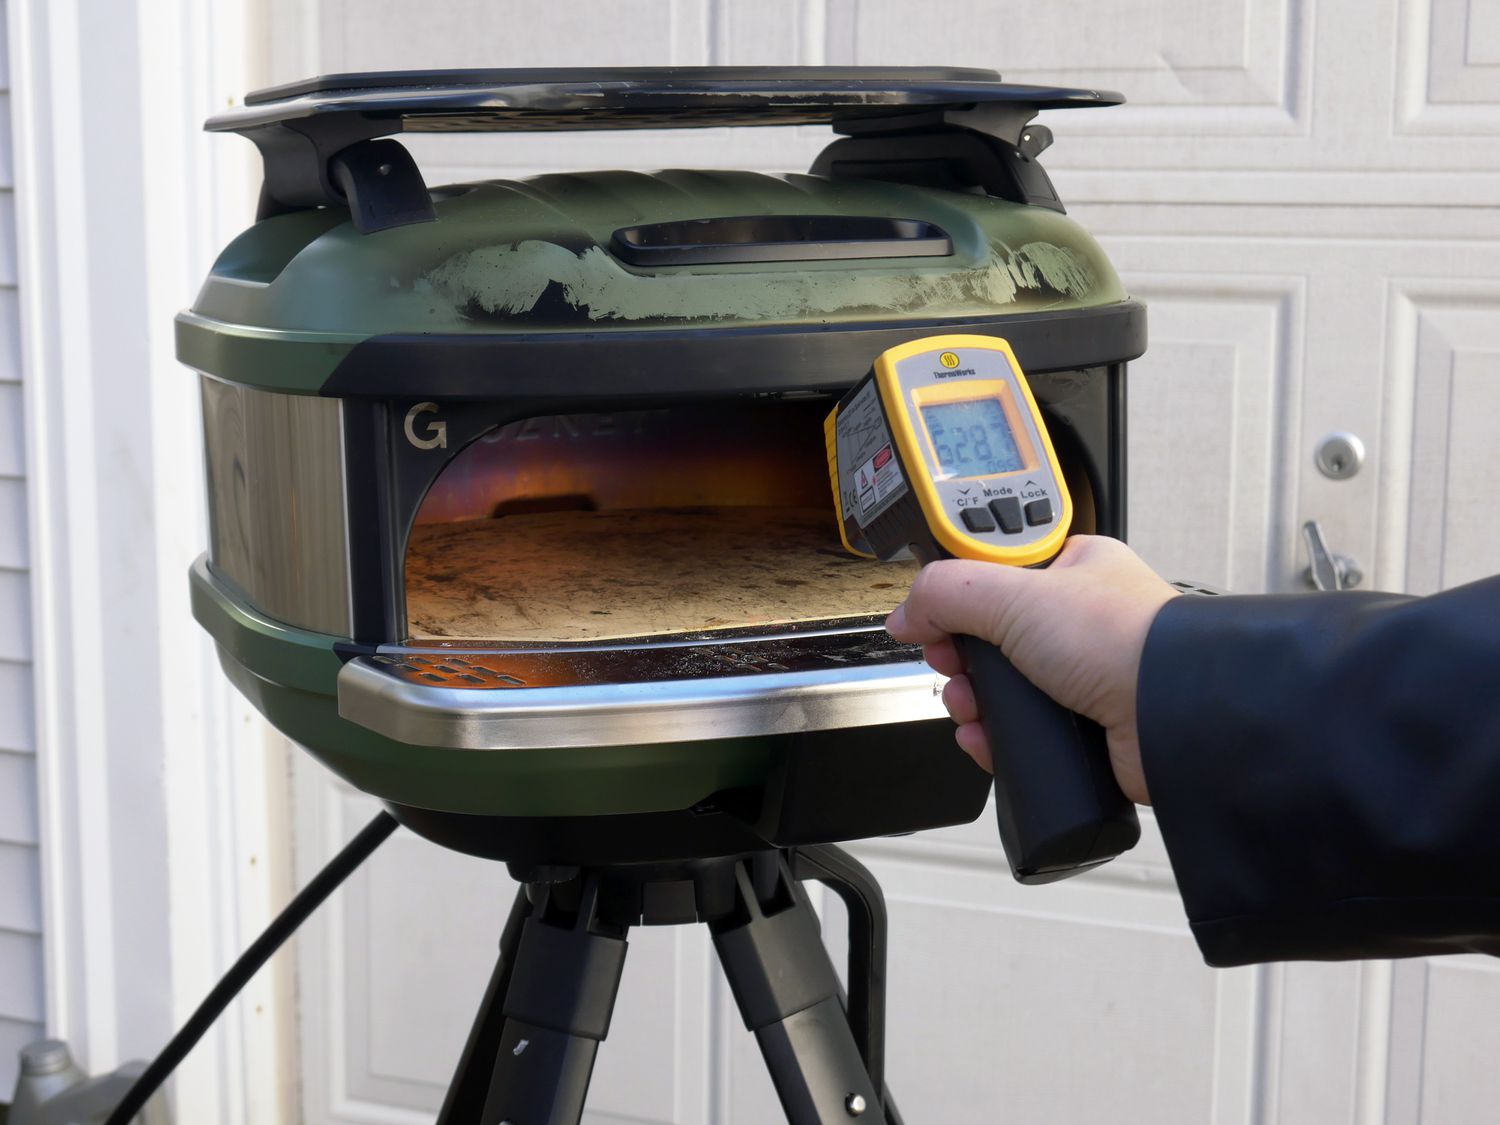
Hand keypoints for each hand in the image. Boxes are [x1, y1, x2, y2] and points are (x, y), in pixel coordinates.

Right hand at [885, 535, 1178, 804]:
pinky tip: (987, 738)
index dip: (957, 592)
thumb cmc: (1125, 641)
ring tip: (971, 706)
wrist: (1175, 717)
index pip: (995, 569)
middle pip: (988, 634)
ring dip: (971, 699)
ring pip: (999, 687)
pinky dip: (994, 737)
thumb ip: (946, 591)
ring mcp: (1082, 677)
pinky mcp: (1083, 727)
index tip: (932, 611)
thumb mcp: (1015, 593)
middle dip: (958, 656)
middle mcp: (1079, 621)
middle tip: (951, 663)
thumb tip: (906, 613)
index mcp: (1073, 569)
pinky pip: (1019, 731)